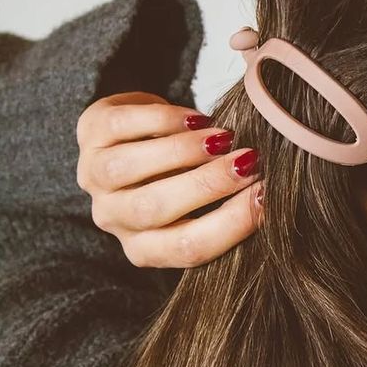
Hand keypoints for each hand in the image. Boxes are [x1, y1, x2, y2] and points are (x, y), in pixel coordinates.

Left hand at [76, 91, 263, 267]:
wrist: (141, 140)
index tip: (267, 194)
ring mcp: (94, 178)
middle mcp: (114, 219)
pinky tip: (195, 118)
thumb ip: (232, 205)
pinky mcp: (90, 134)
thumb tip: (277, 194)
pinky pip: (118, 127)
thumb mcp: (205, 203)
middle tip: (250, 160)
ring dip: (181, 151)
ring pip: (129, 169)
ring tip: (223, 137)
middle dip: (207, 183)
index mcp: (146, 248)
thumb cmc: (186, 175)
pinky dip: (161, 120)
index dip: (231, 223)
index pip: (189, 248)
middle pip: (155, 209)